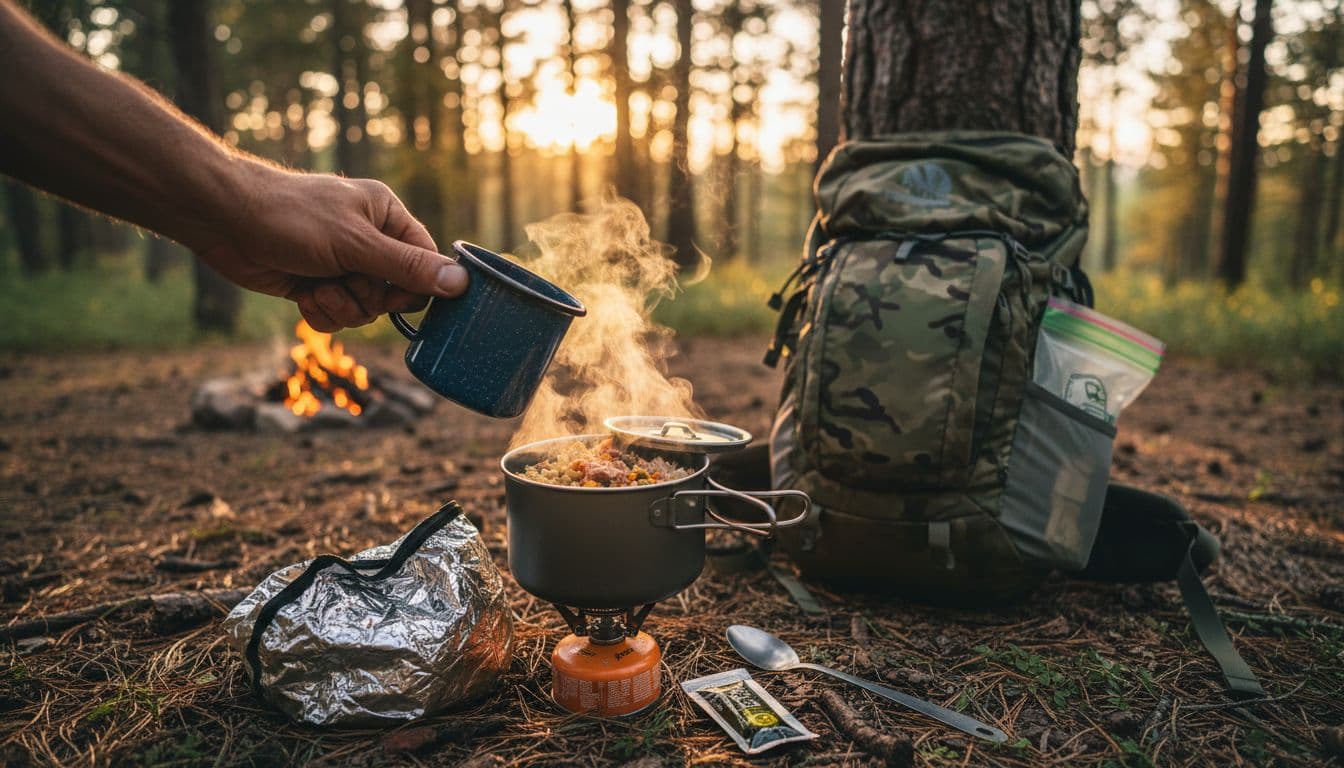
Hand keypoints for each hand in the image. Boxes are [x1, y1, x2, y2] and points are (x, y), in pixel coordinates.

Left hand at [193, 164, 468, 331]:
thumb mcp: (356, 244)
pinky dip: (321, 312)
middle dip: (366, 298)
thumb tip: (462, 282)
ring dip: (340, 306)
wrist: (223, 220)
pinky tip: (302, 294)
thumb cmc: (291, 218)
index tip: (389, 293)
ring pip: (364, 310)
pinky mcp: (316, 284)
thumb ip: (409, 266)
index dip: (412, 287)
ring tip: (316, 287)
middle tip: (342, 281)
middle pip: (394, 294)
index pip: (426, 264)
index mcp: (387, 217)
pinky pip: (337, 316)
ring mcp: (342, 264)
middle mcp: (369, 240)